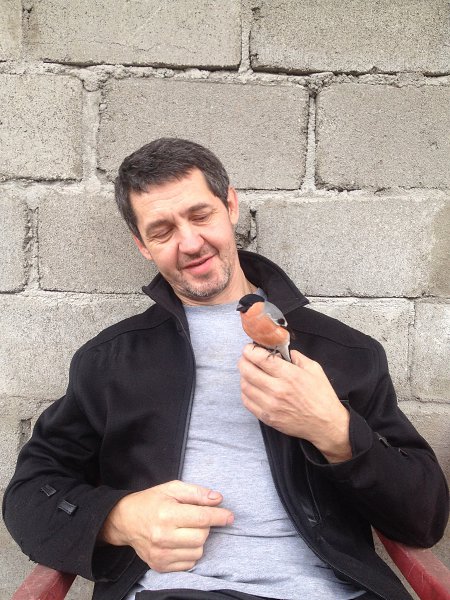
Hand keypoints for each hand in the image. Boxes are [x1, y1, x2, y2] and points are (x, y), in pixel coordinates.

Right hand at [99, 480, 233, 571]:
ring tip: (185, 530)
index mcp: (167, 514)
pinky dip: (190, 553)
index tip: (230, 516)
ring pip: (198, 552)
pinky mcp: (160, 566)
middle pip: (202, 536)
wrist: (125, 521)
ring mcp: (161, 554)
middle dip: (205, 526)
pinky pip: (189, 563)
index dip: (219, 516)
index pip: (202, 518)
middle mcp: (163, 537)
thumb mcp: (172, 488)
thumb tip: (218, 499)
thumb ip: (196, 493)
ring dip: (198, 540)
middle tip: (195, 518)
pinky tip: (180, 542)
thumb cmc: (151, 501)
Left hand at [238, 344, 350, 462]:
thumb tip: (283, 351)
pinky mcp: (267, 417)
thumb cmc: (322, 397)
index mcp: (290, 375)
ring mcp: (271, 405)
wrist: (326, 424)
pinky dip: (246, 392)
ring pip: (245, 386)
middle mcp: (278, 390)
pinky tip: (252, 388)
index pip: (260, 358)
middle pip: (247, 371)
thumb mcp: (314, 369)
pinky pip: (247, 402)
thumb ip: (297, 357)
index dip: (250, 350)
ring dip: (243, 376)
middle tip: (246, 358)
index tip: (249, 348)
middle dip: (243, 361)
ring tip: (249, 372)